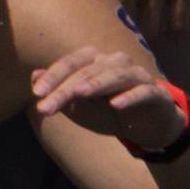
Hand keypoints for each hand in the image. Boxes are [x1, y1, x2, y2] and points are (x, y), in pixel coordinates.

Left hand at [31, 45, 188, 151]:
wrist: (148, 126)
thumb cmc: (110, 113)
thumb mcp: (81, 108)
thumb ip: (60, 93)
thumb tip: (34, 76)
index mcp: (96, 62)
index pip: (71, 64)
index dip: (53, 77)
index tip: (36, 94)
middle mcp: (116, 62)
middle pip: (88, 71)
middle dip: (65, 89)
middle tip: (46, 108)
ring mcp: (137, 75)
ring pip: (115, 75)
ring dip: (97, 84)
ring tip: (80, 94)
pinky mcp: (155, 93)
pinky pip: (142, 92)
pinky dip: (130, 97)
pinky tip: (116, 106)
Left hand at [81, 0, 189, 39]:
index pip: (90, 17)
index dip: (95, 30)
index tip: (98, 35)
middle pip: (123, 29)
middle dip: (125, 35)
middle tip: (127, 38)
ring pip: (153, 32)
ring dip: (151, 33)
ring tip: (149, 30)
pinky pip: (180, 24)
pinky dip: (174, 28)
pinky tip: (169, 21)